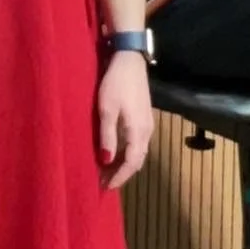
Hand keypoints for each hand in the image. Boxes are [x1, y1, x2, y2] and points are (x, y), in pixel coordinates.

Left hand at [96, 52, 152, 190]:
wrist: (130, 61)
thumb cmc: (116, 84)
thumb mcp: (106, 109)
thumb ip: (107, 136)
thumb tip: (106, 161)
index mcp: (138, 132)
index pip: (131, 163)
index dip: (119, 177)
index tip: (106, 187)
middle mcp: (146, 131)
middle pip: (136, 160)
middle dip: (121, 173)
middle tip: (103, 182)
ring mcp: (147, 124)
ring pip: (138, 152)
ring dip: (123, 163)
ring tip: (106, 170)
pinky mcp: (143, 118)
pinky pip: (137, 143)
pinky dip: (127, 153)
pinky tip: (114, 152)